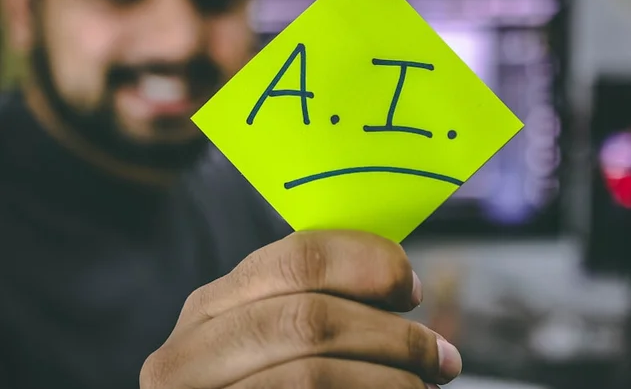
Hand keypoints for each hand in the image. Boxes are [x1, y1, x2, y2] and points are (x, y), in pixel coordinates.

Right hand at [139, 230, 461, 387]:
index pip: (295, 258)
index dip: (367, 265)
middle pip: (308, 318)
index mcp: (210, 310)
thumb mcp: (271, 344)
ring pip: (310, 374)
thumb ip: (310, 307)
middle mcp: (186, 355)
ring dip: (389, 379)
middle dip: (392, 335)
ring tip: (424, 387)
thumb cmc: (268, 384)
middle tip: (441, 356)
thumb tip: (399, 285)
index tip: (411, 288)